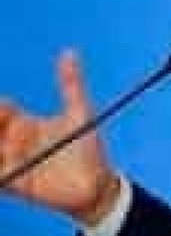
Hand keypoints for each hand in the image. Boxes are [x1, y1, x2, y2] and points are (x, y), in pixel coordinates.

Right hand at [0, 50, 119, 225]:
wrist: (96, 180)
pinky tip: (1, 163)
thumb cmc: (87, 144)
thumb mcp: (80, 111)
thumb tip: (69, 52)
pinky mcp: (13, 184)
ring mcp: (11, 162)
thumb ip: (71, 83)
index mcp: (23, 123)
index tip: (0, 105)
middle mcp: (12, 142)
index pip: (0, 110)